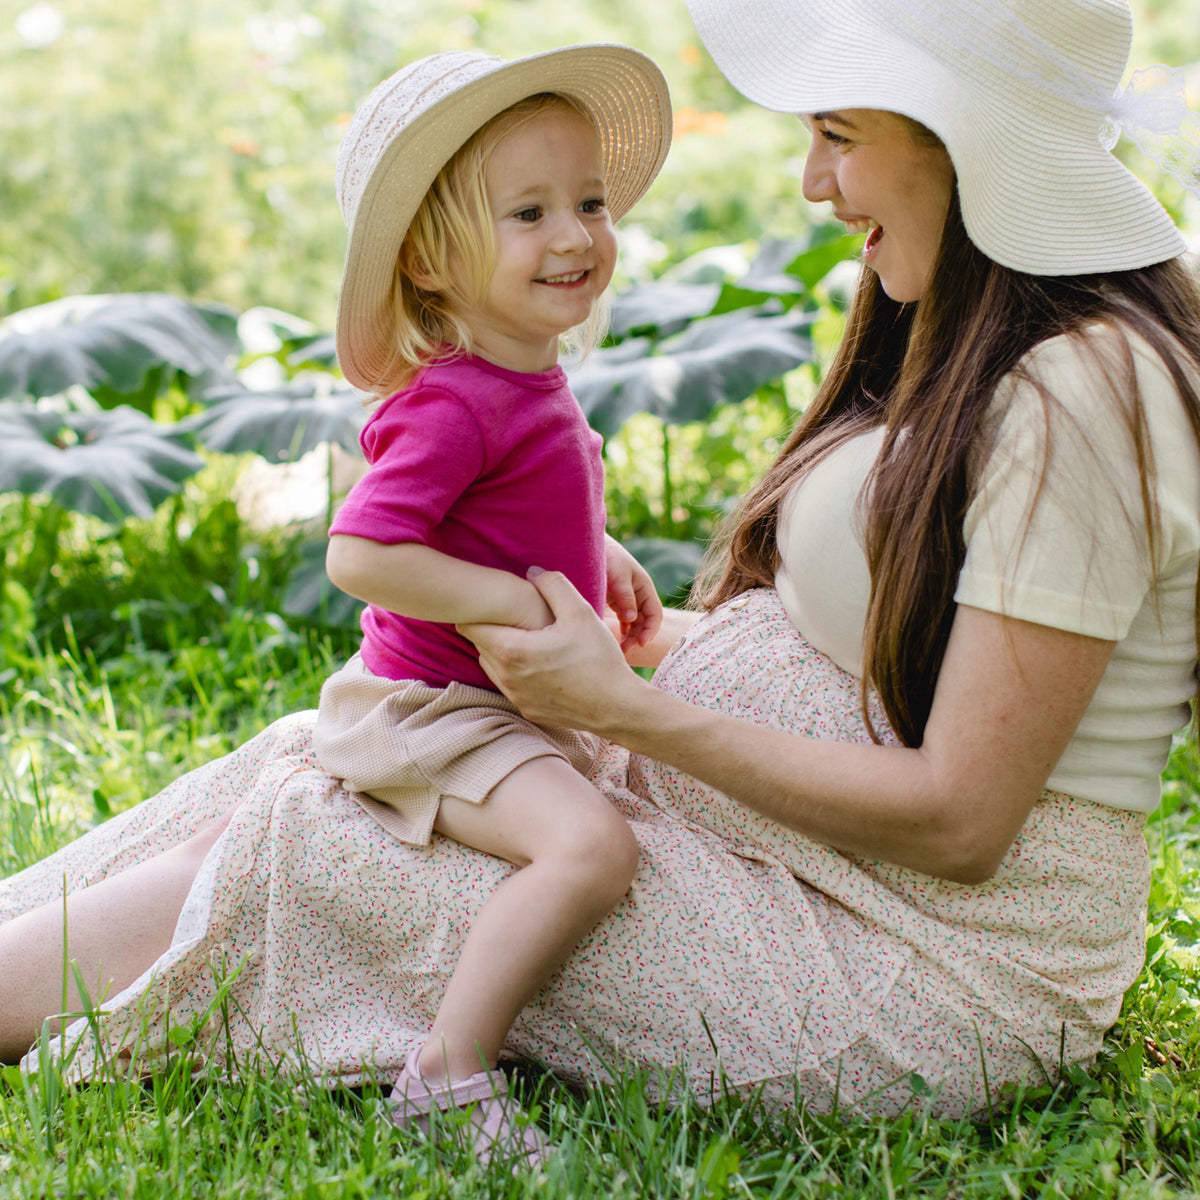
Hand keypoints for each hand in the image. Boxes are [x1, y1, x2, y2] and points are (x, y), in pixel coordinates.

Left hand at [458, 568, 643, 732]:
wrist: (617, 707)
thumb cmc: (599, 659)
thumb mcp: (580, 613)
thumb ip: (553, 585)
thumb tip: (532, 571)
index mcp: (512, 651)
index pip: (469, 626)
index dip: (477, 610)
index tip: (493, 602)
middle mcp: (505, 677)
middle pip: (478, 645)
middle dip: (491, 628)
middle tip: (511, 615)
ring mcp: (514, 696)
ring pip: (491, 665)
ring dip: (501, 649)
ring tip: (525, 636)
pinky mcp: (526, 709)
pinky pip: (508, 683)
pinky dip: (514, 669)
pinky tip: (538, 660)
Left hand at [604, 535, 663, 651]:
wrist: (589, 546)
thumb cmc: (607, 557)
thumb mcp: (618, 575)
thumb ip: (625, 596)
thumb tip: (631, 619)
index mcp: (644, 588)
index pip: (654, 614)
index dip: (651, 630)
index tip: (641, 643)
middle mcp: (638, 595)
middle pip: (644, 622)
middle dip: (638, 637)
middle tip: (625, 650)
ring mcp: (627, 599)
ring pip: (634, 623)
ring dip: (629, 636)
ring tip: (619, 649)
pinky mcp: (615, 602)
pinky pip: (623, 620)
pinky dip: (621, 630)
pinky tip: (615, 639)